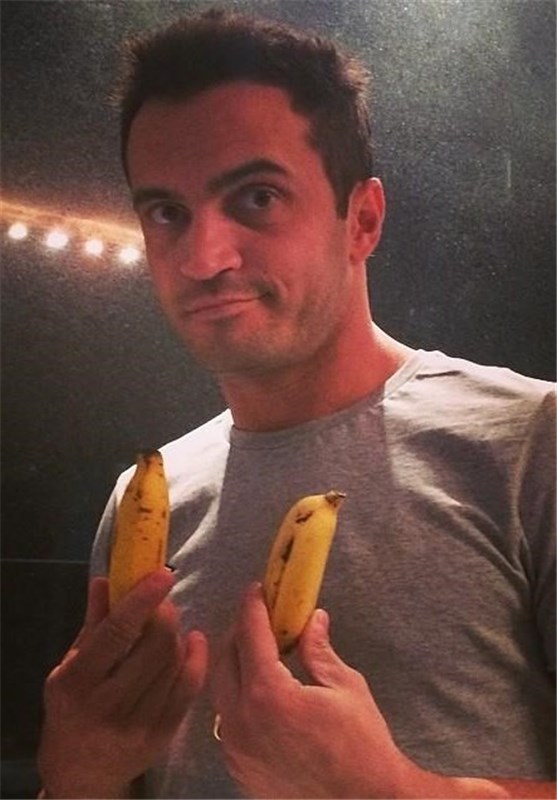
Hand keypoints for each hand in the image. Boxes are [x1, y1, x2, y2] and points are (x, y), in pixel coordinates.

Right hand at [38, 569, 207, 798]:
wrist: (82, 772)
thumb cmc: (72, 709)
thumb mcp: (70, 666)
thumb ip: (93, 623)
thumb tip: (107, 579)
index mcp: (79, 682)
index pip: (117, 633)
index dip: (143, 600)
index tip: (163, 574)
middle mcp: (108, 705)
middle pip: (155, 646)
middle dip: (165, 615)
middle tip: (163, 603)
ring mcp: (138, 723)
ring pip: (174, 664)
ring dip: (177, 636)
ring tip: (167, 629)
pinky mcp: (162, 735)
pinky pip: (189, 688)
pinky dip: (196, 658)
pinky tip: (193, 641)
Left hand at [211, 583, 414, 798]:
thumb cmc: (362, 744)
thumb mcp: (346, 688)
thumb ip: (318, 650)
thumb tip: (312, 618)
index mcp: (268, 694)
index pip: (250, 636)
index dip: (252, 607)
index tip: (256, 589)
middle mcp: (241, 720)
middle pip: (226, 659)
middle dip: (240, 633)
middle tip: (260, 619)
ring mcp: (235, 748)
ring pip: (221, 690)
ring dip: (235, 665)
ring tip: (258, 653)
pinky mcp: (238, 768)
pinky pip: (227, 720)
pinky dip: (237, 698)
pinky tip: (258, 693)